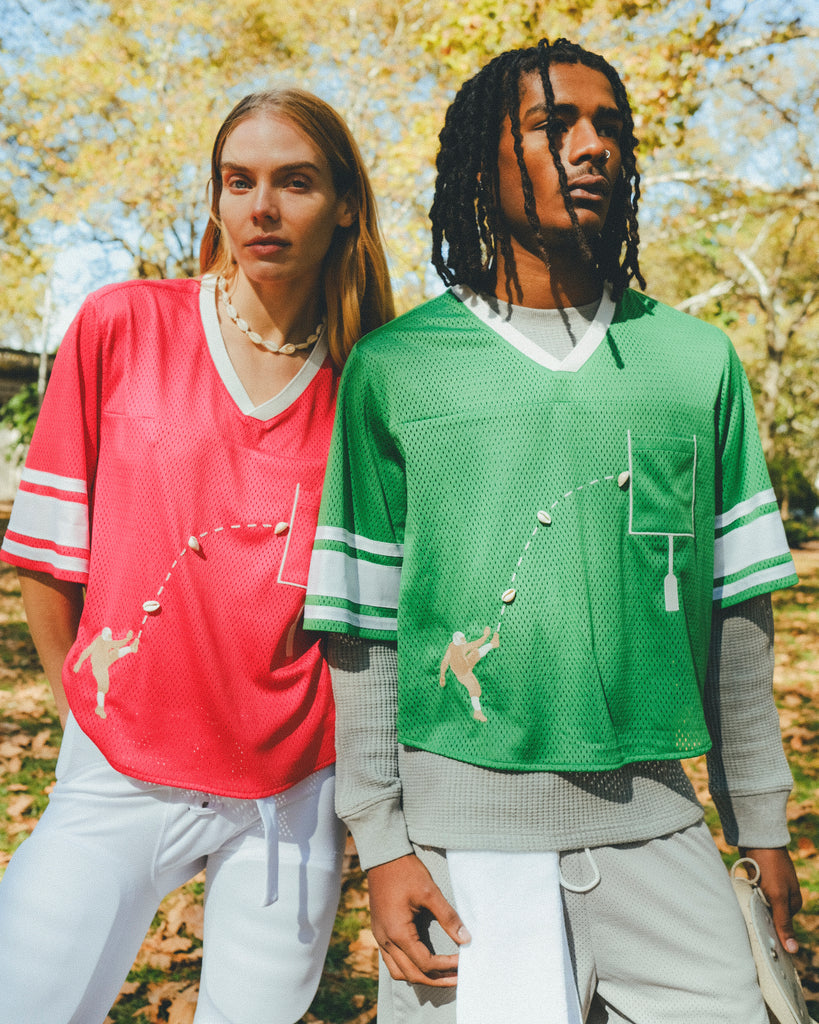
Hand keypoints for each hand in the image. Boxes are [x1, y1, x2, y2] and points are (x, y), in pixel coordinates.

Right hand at [367, 853, 469, 985]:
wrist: (382, 856)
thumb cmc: (406, 872)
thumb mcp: (430, 892)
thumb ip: (448, 917)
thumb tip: (466, 939)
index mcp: (398, 932)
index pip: (425, 963)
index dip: (446, 966)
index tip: (463, 963)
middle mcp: (386, 940)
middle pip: (412, 974)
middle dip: (436, 979)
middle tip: (457, 978)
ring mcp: (380, 937)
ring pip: (399, 972)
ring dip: (421, 977)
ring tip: (441, 975)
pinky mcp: (379, 931)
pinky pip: (391, 961)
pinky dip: (408, 967)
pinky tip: (422, 962)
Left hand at [741, 846, 801, 953]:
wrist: (758, 839)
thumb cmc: (770, 867)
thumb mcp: (778, 897)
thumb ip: (783, 923)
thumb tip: (793, 950)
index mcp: (793, 903)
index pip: (781, 926)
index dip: (770, 932)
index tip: (758, 940)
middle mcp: (784, 896)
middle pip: (769, 916)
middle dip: (758, 918)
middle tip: (747, 921)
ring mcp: (771, 887)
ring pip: (759, 905)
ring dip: (750, 906)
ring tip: (742, 907)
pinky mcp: (759, 879)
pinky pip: (752, 894)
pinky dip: (746, 896)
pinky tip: (740, 895)